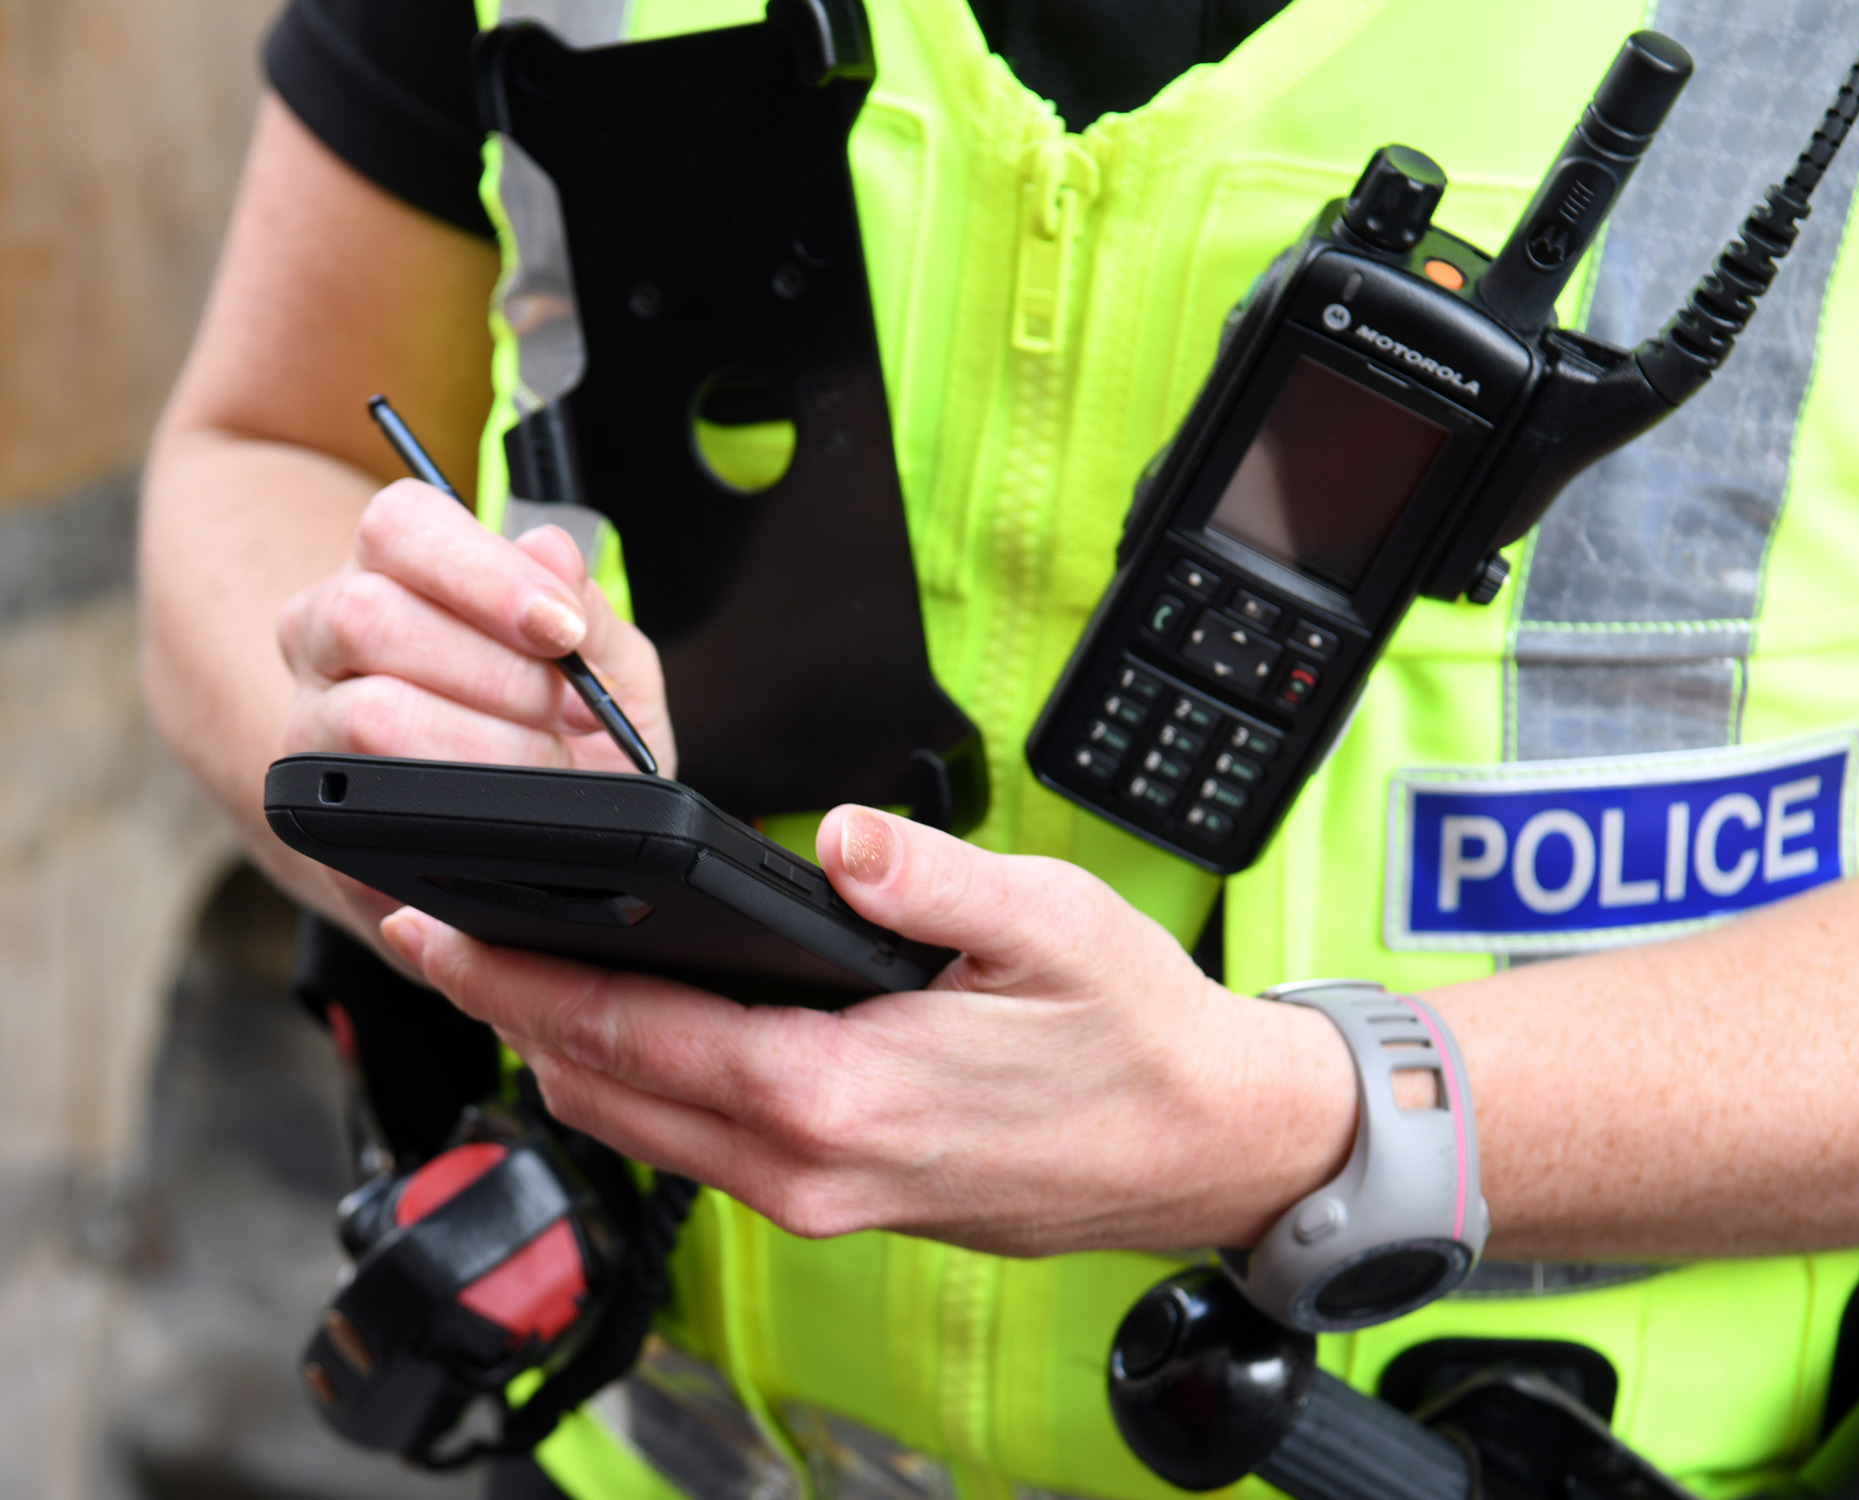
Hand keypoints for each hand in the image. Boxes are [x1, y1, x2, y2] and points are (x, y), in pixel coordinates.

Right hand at [278, 480, 673, 927]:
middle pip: (368, 615)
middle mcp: (327, 633)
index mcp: (394, 568)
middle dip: (496, 673)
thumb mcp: (603, 662)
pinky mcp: (317, 810)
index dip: (485, 573)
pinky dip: (458, 808)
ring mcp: (311, 722)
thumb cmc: (562, 726)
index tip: (564, 629)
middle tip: (576, 714)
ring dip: (484, 746)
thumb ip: (587, 607)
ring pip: (367, 714)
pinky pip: (371, 804)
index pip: (399, 525)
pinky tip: (506, 808)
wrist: (534, 833)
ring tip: (548, 765)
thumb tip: (552, 551)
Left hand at [379, 807, 1356, 1255]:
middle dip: (506, 1009)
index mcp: (842, 1094)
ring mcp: (820, 1200)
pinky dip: (635, 1087)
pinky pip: (697, 1151)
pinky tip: (631, 1030)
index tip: (436, 923)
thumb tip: (838, 839)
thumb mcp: (1052, 928)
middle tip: (434, 931)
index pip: (631, 1032)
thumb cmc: (1137, 1039)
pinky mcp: (839, 1202)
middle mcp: (809, 1169)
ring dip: (563, 1052)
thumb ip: (930, 878)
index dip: (515, 974)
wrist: (1206, 1150)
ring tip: (511, 970)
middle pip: (605, 1092)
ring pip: (642, 1131)